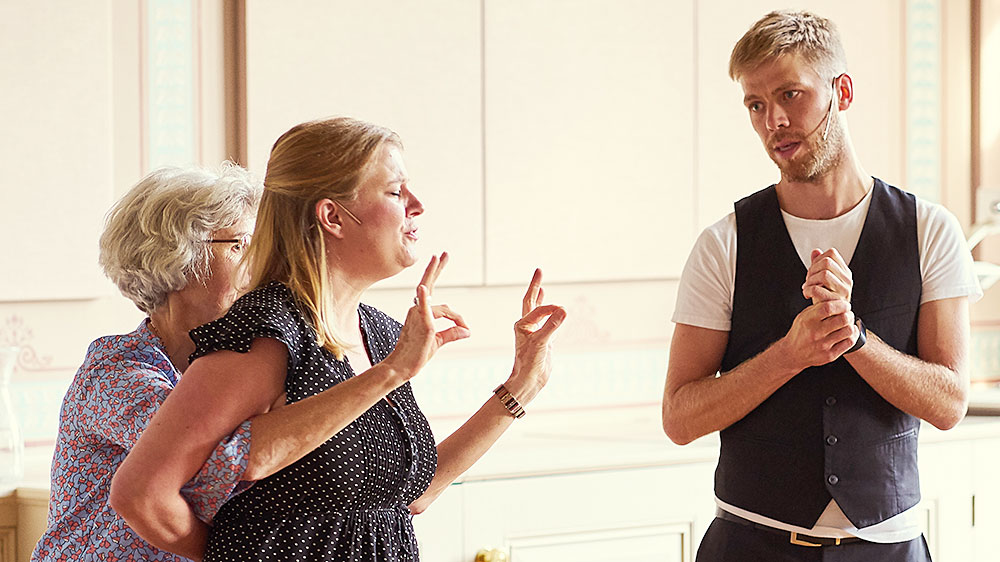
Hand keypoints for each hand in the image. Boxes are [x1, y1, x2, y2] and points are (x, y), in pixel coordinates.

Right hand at [384, 253, 469, 379]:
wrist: (400, 368)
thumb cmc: (416, 355)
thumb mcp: (437, 342)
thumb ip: (451, 334)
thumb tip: (467, 330)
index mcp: (419, 312)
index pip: (434, 296)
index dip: (453, 308)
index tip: (465, 327)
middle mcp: (416, 309)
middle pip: (428, 284)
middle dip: (436, 268)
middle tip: (444, 254)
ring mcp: (418, 316)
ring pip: (444, 308)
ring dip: (457, 318)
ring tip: (463, 326)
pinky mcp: (422, 324)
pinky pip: (424, 309)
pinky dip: (424, 298)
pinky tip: (424, 288)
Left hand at [503, 269, 566, 404]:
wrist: (528, 381)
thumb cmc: (529, 363)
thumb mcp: (541, 343)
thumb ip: (552, 326)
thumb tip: (563, 310)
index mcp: (522, 325)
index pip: (538, 309)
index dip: (550, 308)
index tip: (562, 312)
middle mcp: (526, 326)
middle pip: (530, 301)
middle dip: (535, 286)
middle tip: (539, 270)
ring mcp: (534, 333)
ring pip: (537, 311)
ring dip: (540, 298)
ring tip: (541, 287)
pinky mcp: (542, 340)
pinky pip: (546, 322)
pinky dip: (549, 314)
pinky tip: (553, 312)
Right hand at [780, 298, 857, 370]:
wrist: (793, 354)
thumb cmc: (800, 332)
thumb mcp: (803, 316)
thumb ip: (818, 308)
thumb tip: (837, 300)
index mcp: (807, 320)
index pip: (828, 308)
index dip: (841, 305)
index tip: (845, 305)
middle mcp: (815, 333)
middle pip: (842, 319)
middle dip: (849, 314)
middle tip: (848, 314)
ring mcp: (823, 345)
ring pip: (848, 330)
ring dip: (851, 324)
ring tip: (847, 323)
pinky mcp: (830, 355)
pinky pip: (849, 342)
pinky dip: (852, 335)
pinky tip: (848, 332)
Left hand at [803, 248, 852, 303]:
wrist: (829, 317)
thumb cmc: (825, 298)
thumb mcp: (822, 279)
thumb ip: (819, 265)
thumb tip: (816, 251)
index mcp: (845, 272)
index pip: (831, 253)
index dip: (818, 259)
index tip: (813, 270)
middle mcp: (847, 280)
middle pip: (826, 262)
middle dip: (812, 270)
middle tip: (808, 280)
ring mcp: (843, 291)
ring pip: (823, 273)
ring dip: (810, 280)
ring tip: (807, 288)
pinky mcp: (836, 301)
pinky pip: (818, 289)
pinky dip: (808, 290)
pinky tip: (807, 294)